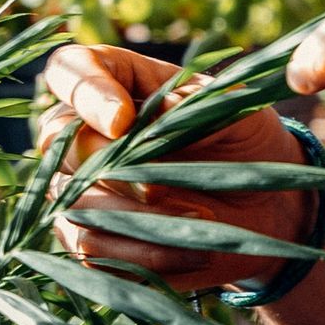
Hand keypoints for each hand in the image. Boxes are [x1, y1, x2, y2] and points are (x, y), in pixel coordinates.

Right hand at [39, 44, 307, 294]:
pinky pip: (94, 251)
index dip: (85, 92)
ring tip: (201, 218)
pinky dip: (145, 254)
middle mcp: (84, 133)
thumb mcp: (235, 112)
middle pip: (61, 144)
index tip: (123, 122)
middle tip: (161, 188)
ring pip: (75, 204)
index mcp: (116, 81)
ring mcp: (80, 189)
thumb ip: (199, 105)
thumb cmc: (242, 139)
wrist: (263, 201)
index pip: (68, 69)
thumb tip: (161, 109)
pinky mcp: (91, 239)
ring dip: (139, 218)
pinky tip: (193, 251)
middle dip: (116, 170)